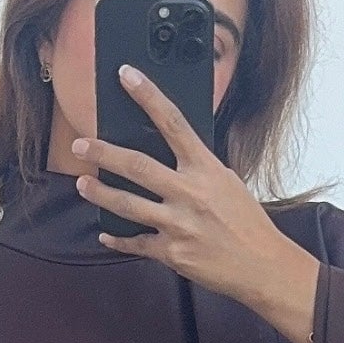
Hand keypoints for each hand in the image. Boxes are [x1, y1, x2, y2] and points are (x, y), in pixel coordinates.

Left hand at [72, 70, 317, 342]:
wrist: (262, 266)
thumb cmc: (248, 225)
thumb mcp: (229, 184)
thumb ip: (199, 170)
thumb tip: (175, 156)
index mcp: (206, 169)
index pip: (173, 122)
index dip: (147, 96)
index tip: (127, 75)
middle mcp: (189, 193)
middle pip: (137, 165)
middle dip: (103, 153)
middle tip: (81, 145)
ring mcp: (178, 224)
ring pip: (127, 204)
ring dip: (100, 193)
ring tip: (82, 184)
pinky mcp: (172, 253)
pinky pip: (136, 243)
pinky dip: (118, 239)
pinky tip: (105, 234)